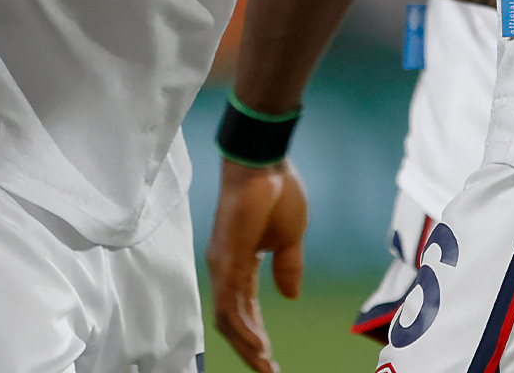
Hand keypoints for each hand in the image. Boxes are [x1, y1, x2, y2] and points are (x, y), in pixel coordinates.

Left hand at [206, 158, 309, 372]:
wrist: (266, 161)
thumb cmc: (277, 191)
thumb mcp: (289, 239)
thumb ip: (288, 268)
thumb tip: (290, 296)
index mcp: (242, 262)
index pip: (245, 310)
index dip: (256, 336)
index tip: (271, 360)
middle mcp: (226, 267)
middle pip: (232, 321)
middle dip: (250, 350)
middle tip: (269, 371)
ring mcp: (223, 263)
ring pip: (228, 318)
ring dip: (247, 345)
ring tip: (266, 366)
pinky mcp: (226, 257)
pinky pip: (230, 302)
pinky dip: (243, 327)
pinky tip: (258, 344)